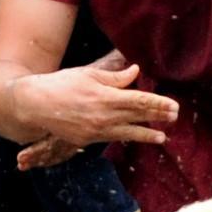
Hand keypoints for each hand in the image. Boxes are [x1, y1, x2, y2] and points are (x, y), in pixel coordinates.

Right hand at [8, 53, 176, 170]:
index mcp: (106, 97)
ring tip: (162, 137)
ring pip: (128, 132)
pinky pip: (113, 137)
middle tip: (175, 116)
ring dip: (147, 134)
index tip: (173, 105)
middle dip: (158, 117)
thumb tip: (136, 72)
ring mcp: (97, 130)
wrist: (35, 105)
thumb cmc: (61, 84)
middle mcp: (104, 116)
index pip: (139, 100)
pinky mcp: (89, 139)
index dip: (158, 103)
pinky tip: (136, 136)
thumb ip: (115, 77)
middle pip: (138, 116)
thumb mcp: (89, 74)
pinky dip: (127, 136)